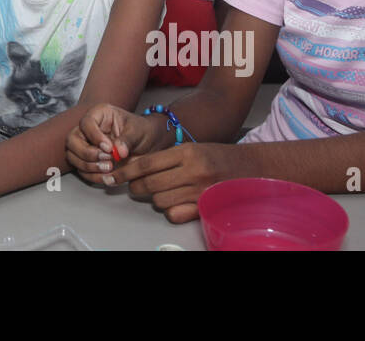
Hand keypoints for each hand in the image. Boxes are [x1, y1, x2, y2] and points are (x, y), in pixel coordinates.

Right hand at [66, 104, 166, 186]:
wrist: (147, 145)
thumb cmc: (141, 132)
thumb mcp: (138, 131)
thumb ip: (127, 139)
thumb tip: (119, 151)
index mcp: (99, 115)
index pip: (86, 123)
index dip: (94, 136)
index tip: (109, 148)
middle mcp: (88, 129)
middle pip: (72, 140)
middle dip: (87, 153)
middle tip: (107, 159)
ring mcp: (86, 145)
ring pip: (72, 156)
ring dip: (88, 166)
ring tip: (109, 168)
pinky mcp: (88, 160)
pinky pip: (81, 170)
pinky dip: (92, 176)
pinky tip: (107, 176)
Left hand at [118, 143, 244, 222]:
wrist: (251, 167)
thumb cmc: (218, 156)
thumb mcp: (192, 149)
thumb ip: (166, 158)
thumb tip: (135, 168)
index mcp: (186, 152)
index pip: (146, 163)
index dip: (126, 171)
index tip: (114, 175)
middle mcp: (192, 171)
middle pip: (149, 184)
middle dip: (136, 187)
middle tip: (135, 186)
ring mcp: (200, 191)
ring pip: (160, 201)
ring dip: (154, 199)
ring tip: (161, 192)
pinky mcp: (206, 207)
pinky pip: (175, 215)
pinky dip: (170, 211)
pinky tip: (175, 202)